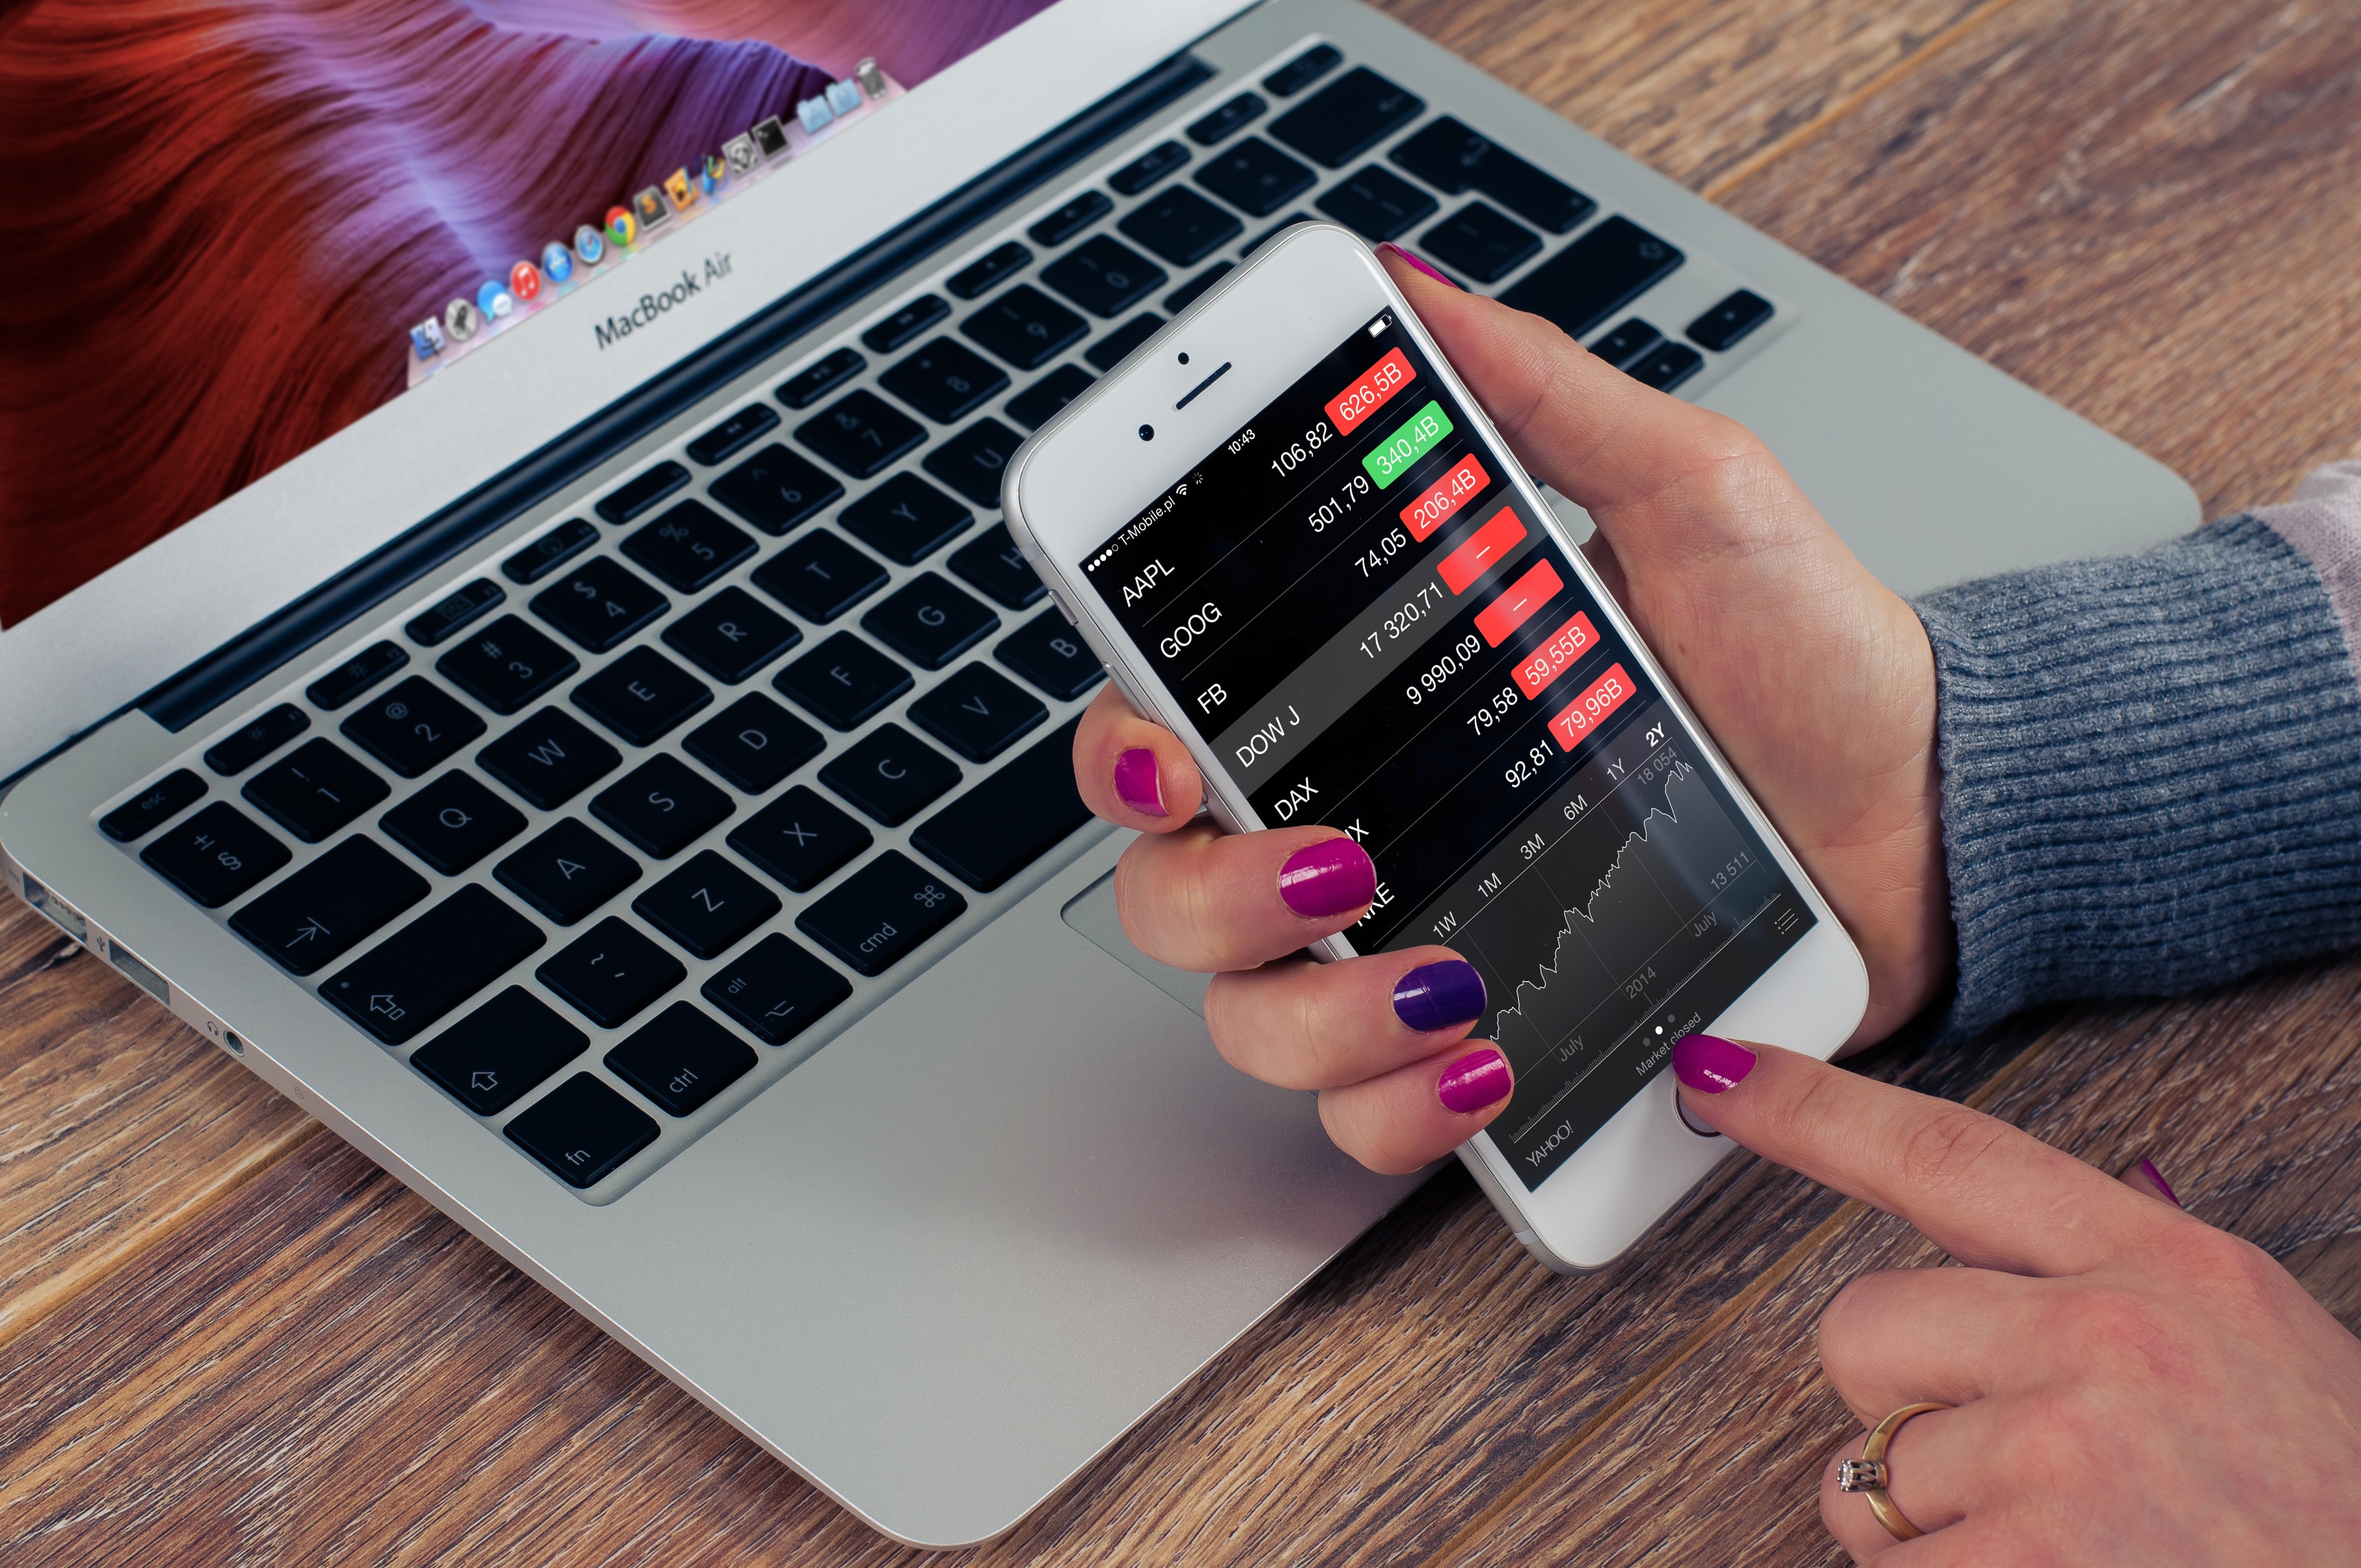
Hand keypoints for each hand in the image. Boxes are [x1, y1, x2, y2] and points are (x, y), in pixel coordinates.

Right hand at [1071, 252, 1952, 1172]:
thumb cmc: (1809, 656)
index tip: (1171, 758)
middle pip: (1171, 892)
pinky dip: (1402, 1108)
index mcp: (1369, 698)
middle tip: (1342, 866)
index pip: (1170, 724)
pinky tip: (1485, 1060)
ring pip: (1251, 1022)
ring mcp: (1408, 950)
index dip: (1125, 751)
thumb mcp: (1687, 492)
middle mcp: (1362, 828)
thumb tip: (1406, 286)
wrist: (1929, 811)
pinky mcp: (1481, 1048)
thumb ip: (1539, 399)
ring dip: (1322, 1017)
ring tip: (1454, 981)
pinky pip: (1368, 1119)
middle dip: (1220, 896)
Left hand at [1673, 1033, 2360, 1560]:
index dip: (1813, 1108)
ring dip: (1929, 1532)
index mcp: (2170, 1268)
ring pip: (1864, 1474)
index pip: (1947, 1153)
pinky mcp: (2026, 1566)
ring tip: (2063, 1553)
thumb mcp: (2256, 1358)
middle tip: (2013, 1473)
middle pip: (1861, 1324)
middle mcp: (2109, 1341)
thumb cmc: (2333, 1516)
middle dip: (1897, 1405)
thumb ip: (2118, 1294)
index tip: (1718, 1072)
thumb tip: (1983, 1263)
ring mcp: (2064, 1457)